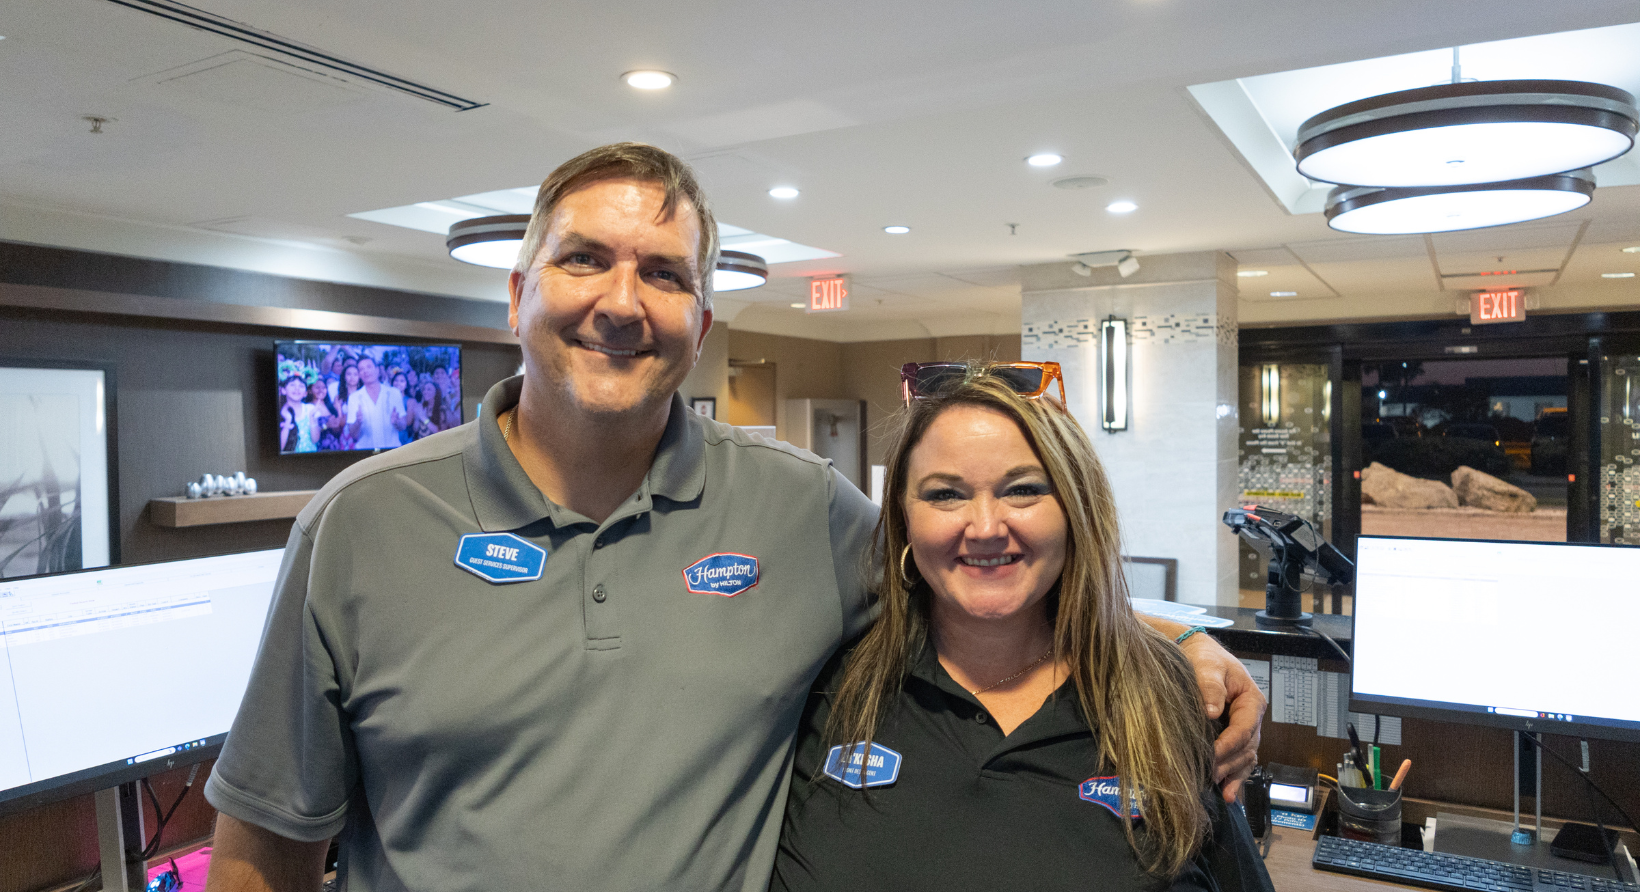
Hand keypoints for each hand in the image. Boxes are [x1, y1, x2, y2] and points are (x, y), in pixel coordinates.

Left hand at [1180, 631, 1265, 801]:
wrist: (1198, 654)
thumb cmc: (1205, 658)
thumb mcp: (1208, 666)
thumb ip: (1210, 686)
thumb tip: (1212, 711)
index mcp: (1251, 701)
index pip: (1243, 729)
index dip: (1228, 745)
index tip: (1211, 755)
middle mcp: (1251, 718)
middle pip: (1246, 748)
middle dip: (1229, 763)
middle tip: (1209, 776)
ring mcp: (1244, 729)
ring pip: (1245, 757)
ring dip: (1233, 774)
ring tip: (1221, 791)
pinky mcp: (1233, 736)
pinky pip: (1239, 759)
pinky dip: (1235, 776)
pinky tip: (1227, 793)